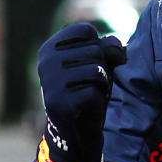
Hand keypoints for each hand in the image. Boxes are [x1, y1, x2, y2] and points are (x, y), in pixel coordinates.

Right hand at [37, 23, 126, 161]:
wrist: (78, 132)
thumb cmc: (88, 90)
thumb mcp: (100, 63)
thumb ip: (109, 47)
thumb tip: (116, 50)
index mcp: (50, 47)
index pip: (85, 30)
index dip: (98, 47)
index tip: (88, 65)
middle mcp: (45, 62)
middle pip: (95, 50)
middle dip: (103, 70)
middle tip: (89, 86)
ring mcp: (49, 82)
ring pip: (97, 70)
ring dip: (103, 86)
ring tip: (89, 96)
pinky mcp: (58, 103)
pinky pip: (94, 93)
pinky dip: (98, 102)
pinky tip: (86, 109)